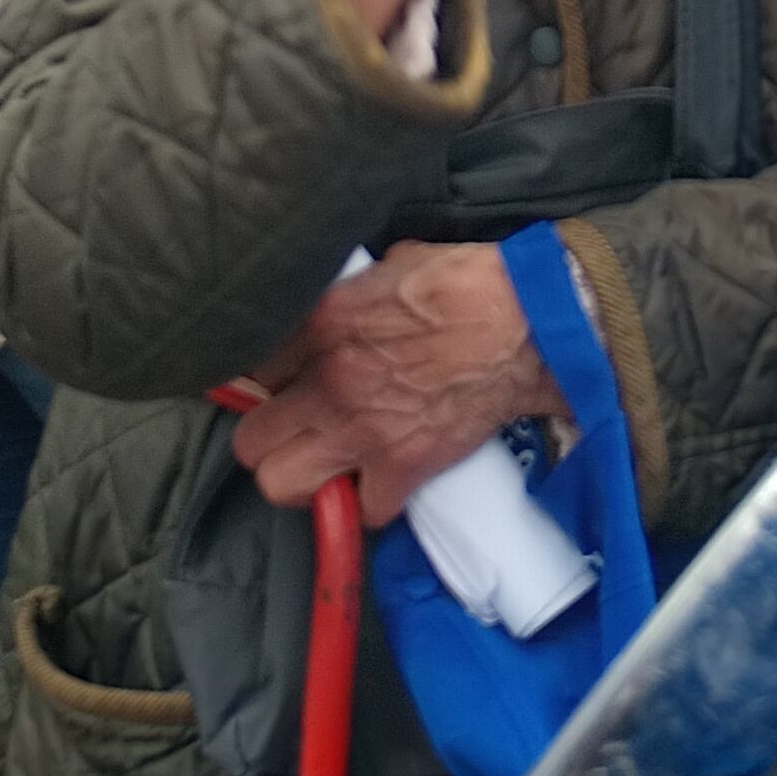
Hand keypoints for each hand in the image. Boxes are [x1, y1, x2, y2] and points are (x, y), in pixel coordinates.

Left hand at [232, 244, 560, 523]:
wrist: (526, 323)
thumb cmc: (464, 283)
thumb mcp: (388, 264)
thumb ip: (346, 293)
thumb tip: (335, 303)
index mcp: (321, 323)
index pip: (250, 370)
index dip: (266, 381)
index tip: (283, 385)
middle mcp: (328, 382)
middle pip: (249, 442)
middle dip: (268, 439)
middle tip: (293, 431)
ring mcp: (362, 430)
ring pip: (281, 486)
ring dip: (301, 479)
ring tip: (323, 464)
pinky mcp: (403, 467)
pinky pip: (362, 511)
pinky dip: (370, 503)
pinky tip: (380, 479)